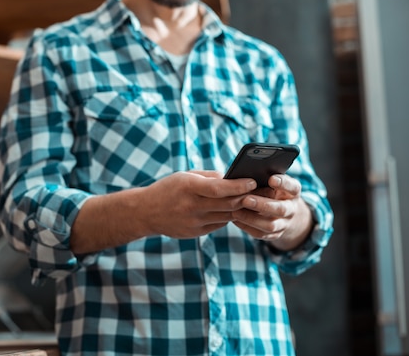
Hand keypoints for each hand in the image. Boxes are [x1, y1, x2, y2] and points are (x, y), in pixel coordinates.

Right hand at [140, 170, 256, 238]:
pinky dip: (228, 216)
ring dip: (241, 209)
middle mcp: (192, 206)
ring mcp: (194, 222)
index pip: (220, 188)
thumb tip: (231, 178)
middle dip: (246, 198)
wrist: (146, 212)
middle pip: (228, 204)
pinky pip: (219, 224)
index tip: (253, 182)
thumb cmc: (168, 189)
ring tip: (253, 201)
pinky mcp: (196, 232)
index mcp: (188, 187)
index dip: (239, 186)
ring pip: (226, 216)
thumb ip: (208, 177)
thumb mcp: (185, 176)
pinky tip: (235, 210)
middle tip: (262, 192)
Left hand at [231, 174, 312, 250]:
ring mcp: (284, 224)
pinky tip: (235, 219)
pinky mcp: (275, 235)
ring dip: (252, 219)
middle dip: (262, 205)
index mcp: (293, 192)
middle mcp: (291, 209)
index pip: (292, 187)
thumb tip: (247, 174)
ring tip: (236, 212)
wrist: (284, 213)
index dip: (283, 183)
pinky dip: (247, 227)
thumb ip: (265, 177)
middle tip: (245, 199)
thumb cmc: (273, 191)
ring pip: (270, 225)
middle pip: (281, 209)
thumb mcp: (274, 183)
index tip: (271, 179)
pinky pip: (261, 234)